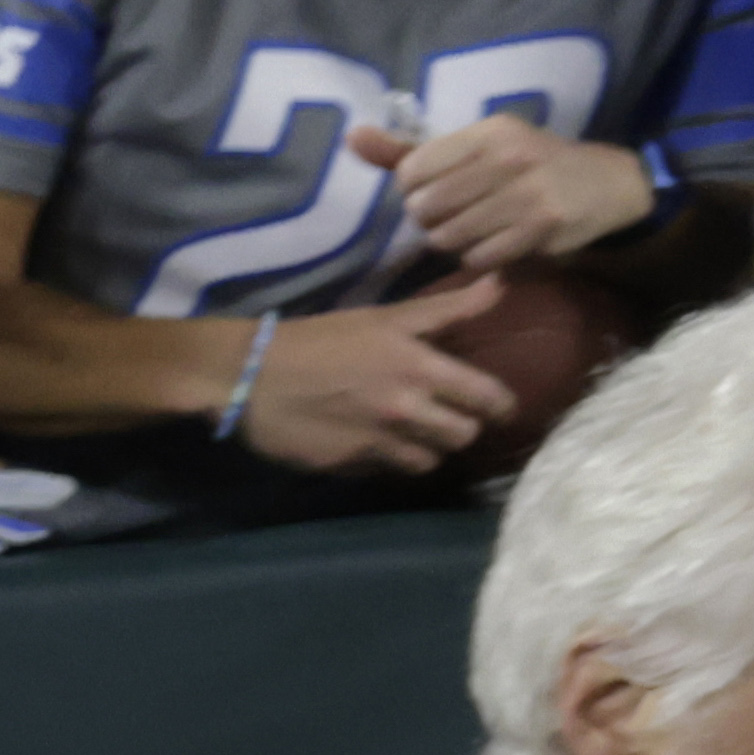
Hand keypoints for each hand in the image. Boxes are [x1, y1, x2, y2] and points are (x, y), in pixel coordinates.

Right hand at [232, 280, 516, 479]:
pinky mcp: (351, 466)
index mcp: (421, 368)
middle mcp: (407, 411)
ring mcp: (378, 442)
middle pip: (464, 435)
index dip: (501, 404)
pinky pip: (387, 471)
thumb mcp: (386, 317)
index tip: (500, 405)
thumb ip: (447, 308)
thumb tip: (501, 283)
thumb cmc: (321, 338)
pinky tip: (373, 442)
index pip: (487, 397)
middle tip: (450, 416)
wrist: (251, 374)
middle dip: (462, 426)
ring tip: (415, 435)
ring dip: (428, 448)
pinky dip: (387, 460)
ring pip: (430, 461)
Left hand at [354, 112, 653, 274]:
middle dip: (431, 220)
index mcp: (488, 131)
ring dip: (453, 242)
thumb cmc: (528, 165)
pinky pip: (478, 257)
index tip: (434, 192)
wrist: (607, 184)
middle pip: (425, 208)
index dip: (413, 191)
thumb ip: (409, 149)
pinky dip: (478, 257)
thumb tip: (352, 137)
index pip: (411, 171)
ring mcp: (528, 192)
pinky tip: (496, 243)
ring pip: (448, 236)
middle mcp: (508, 156)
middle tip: (454, 215)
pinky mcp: (542, 226)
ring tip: (474, 229)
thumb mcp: (476, 148)